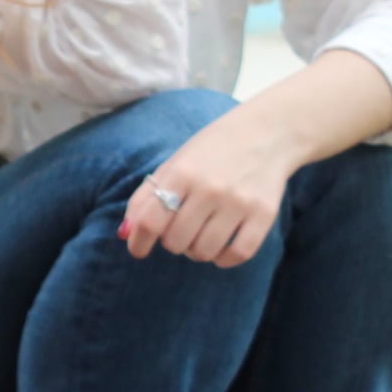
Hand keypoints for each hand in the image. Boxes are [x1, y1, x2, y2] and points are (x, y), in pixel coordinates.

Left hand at [120, 96, 304, 266]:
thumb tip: (125, 234)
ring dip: (196, 251)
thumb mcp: (175, 164)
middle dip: (172, 241)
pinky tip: (221, 246)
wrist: (266, 133)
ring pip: (204, 252)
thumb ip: (146, 197)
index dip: (139, 241)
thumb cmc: (212, 151)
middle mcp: (210, 188)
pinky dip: (224, 258)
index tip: (138, 249)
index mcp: (183, 172)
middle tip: (180, 230)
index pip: (150, 220)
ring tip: (201, 235)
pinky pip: (237, 255)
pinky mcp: (264, 215)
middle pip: (176, 241)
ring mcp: (239, 202)